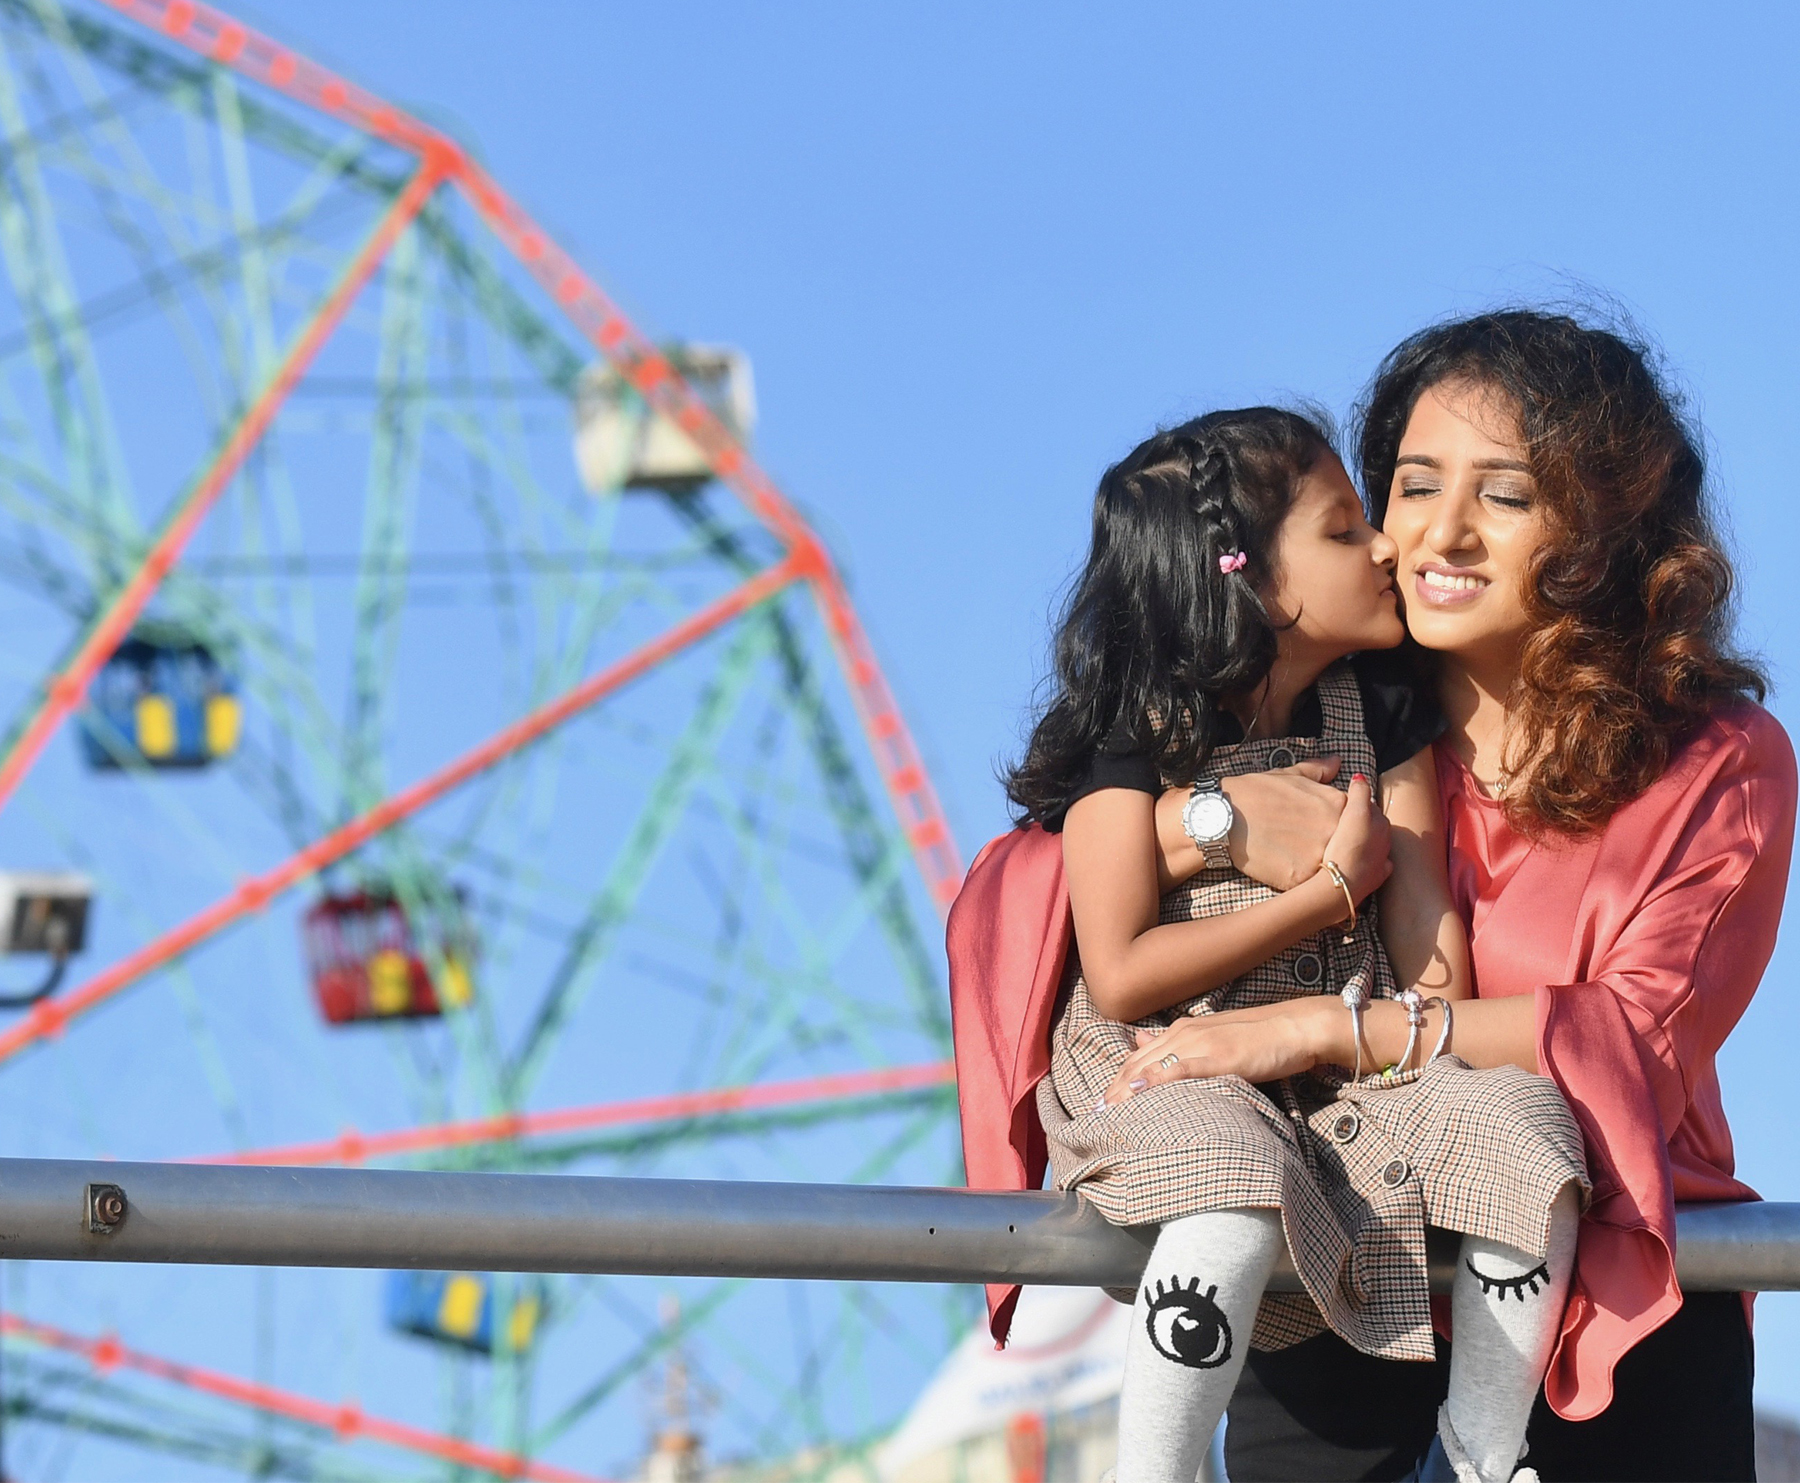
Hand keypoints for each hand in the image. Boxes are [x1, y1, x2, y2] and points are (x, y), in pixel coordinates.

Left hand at [1100, 1000, 1335, 1104]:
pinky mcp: (1220, 1057)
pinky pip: (1182, 1069)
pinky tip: (1141, 1092)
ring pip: (1152, 1066)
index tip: (1101, 1102)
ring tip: (1107, 1111)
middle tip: (1095, 1115)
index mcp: (1182, 1031)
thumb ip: (1179, 1043)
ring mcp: (1200, 1043)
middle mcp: (1184, 1034)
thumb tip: (1141, 1041)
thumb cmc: (1259, 1037)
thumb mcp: (1212, 1036)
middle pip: (1137, 1064)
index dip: (1117, 1080)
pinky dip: (1158, 1080)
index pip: (1138, 1057)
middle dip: (1114, 1090)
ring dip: (1126, 1089)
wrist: (1294, 1027)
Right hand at [1217, 758, 1346, 889]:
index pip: (1358, 819)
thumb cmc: (1252, 792)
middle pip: (1350, 846)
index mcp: (1336, 802)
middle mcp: (1334, 829)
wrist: (1219, 816)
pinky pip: (1312, 887)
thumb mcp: (1288, 774)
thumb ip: (1318, 770)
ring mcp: (1319, 856)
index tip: (1328, 827)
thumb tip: (1338, 762)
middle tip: (1313, 847)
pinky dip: (1305, 881)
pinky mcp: (1301, 879)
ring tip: (1301, 859)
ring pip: (1334, 869)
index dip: (1347, 824)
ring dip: (1326, 868)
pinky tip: (1289, 870)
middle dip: (1339, 847)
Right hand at [1320, 773, 1390, 902]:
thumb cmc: (1345, 845)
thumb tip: (1361, 776)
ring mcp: (1382, 860)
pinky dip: (1370, 862)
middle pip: (1374, 825)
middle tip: (1343, 822)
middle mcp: (1385, 840)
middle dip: (1363, 822)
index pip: (1370, 806)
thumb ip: (1359, 791)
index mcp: (1380, 822)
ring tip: (1348, 842)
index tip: (1343, 806)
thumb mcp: (1353, 811)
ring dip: (1366, 842)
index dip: (1356, 804)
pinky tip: (1360, 862)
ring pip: (1376, 845)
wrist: (1342, 884)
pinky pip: (1376, 866)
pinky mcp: (1376, 878)